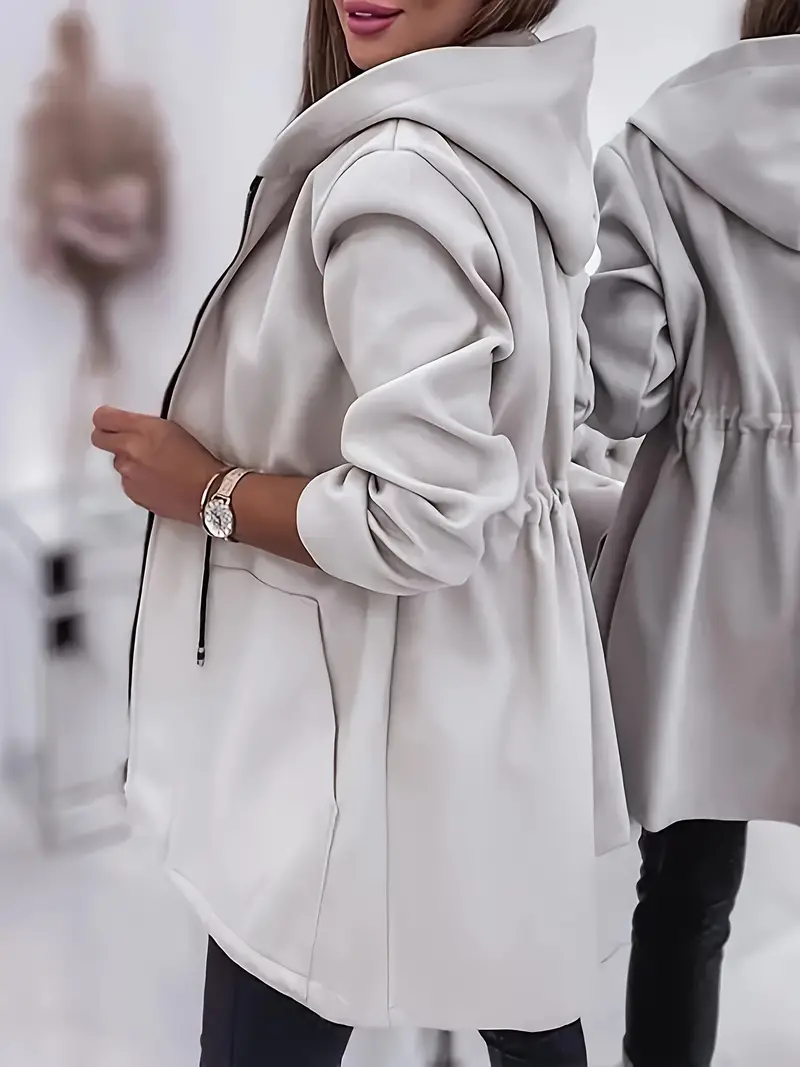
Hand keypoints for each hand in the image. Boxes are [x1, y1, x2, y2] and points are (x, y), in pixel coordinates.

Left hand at [91, 406, 224, 523]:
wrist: (208, 492)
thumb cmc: (198, 461)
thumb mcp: (171, 429)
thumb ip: (143, 426)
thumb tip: (126, 428)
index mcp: (143, 429)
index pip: (103, 418)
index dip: (104, 419)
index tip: (107, 421)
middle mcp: (130, 450)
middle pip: (99, 439)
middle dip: (108, 437)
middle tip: (123, 441)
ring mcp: (129, 474)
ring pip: (117, 462)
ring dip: (128, 461)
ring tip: (153, 466)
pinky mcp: (132, 492)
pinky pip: (126, 481)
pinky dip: (137, 480)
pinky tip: (156, 480)